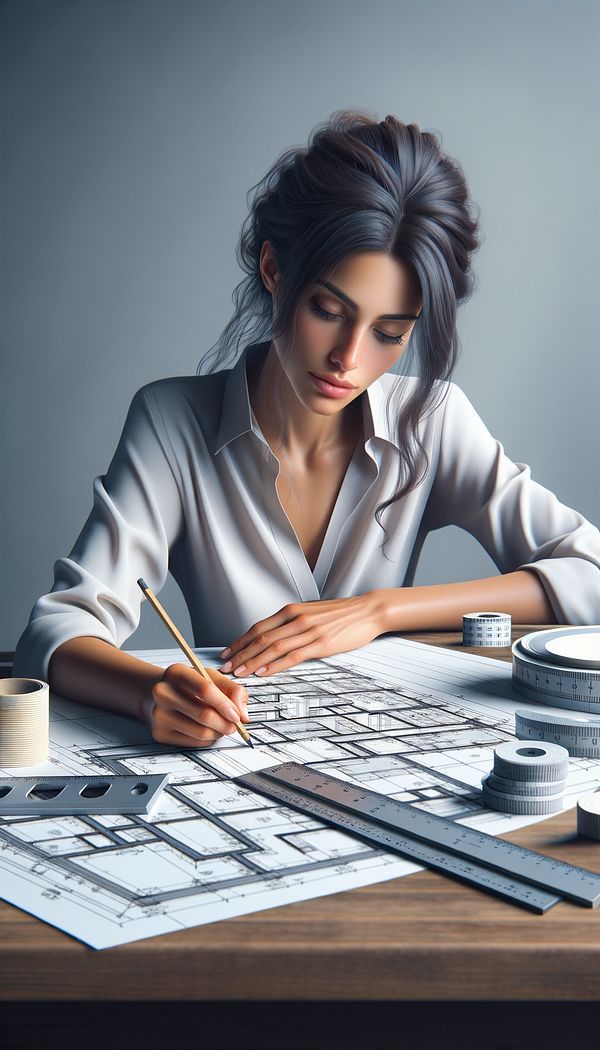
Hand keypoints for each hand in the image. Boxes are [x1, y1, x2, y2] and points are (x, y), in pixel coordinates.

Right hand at [142, 663, 248, 746]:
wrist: (153, 694)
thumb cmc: (186, 685)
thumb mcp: (209, 676)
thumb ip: (232, 689)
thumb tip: (243, 714)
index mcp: (176, 673)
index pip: (205, 689)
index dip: (225, 704)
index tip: (236, 714)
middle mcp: (163, 693)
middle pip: (204, 715)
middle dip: (226, 724)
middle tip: (234, 725)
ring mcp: (158, 715)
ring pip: (201, 733)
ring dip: (218, 733)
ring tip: (221, 726)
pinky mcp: (159, 733)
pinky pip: (193, 743)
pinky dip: (207, 740)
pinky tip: (207, 730)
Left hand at [218, 593, 383, 677]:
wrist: (367, 610)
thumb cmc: (341, 613)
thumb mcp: (311, 612)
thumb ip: (292, 622)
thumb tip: (273, 635)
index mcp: (292, 610)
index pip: (258, 627)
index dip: (239, 641)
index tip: (226, 652)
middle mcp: (296, 619)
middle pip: (260, 637)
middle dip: (239, 653)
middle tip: (225, 666)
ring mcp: (308, 631)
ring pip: (272, 648)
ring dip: (252, 661)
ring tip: (238, 672)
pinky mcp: (320, 643)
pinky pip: (292, 656)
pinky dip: (274, 665)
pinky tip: (263, 672)